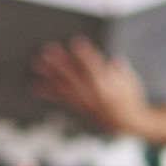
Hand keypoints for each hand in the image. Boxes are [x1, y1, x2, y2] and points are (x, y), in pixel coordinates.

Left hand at [32, 37, 165, 143]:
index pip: (96, 67)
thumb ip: (119, 69)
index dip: (86, 54)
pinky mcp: (78, 108)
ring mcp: (84, 103)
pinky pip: (61, 100)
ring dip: (50, 74)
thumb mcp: (130, 80)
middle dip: (60, 62)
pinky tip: (36, 86)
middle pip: (74, 75)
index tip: (76, 41)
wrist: (125, 123)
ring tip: (38, 64)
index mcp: (109, 87)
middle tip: (48, 50)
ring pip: (64, 86)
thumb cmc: (129, 98)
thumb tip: (113, 60)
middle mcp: (94, 96)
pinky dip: (48, 93)